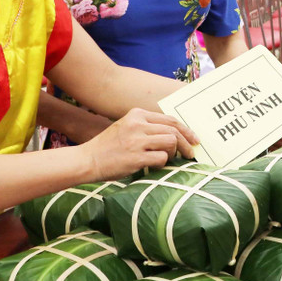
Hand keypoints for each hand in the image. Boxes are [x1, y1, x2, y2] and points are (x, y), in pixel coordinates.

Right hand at [80, 108, 197, 180]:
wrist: (87, 160)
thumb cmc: (109, 147)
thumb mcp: (127, 127)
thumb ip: (147, 127)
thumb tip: (175, 135)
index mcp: (137, 114)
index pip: (169, 119)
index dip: (185, 130)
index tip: (194, 139)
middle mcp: (138, 124)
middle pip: (173, 130)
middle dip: (187, 142)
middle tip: (192, 153)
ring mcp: (137, 140)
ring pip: (171, 142)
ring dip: (174, 153)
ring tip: (169, 159)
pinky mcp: (136, 157)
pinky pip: (162, 158)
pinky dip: (163, 163)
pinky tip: (154, 166)